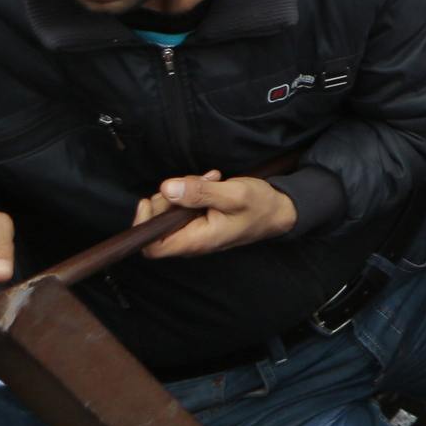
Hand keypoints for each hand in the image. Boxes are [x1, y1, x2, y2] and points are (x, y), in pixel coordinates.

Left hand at [131, 171, 297, 257]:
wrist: (281, 211)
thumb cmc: (261, 206)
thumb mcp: (233, 194)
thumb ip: (200, 192)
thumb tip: (167, 188)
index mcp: (197, 240)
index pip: (152, 246)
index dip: (144, 224)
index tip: (151, 199)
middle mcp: (192, 240)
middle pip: (157, 224)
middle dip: (168, 198)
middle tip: (193, 181)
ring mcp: (195, 231)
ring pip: (170, 211)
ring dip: (183, 190)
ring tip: (209, 179)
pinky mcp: (200, 221)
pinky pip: (184, 207)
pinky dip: (192, 191)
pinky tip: (211, 182)